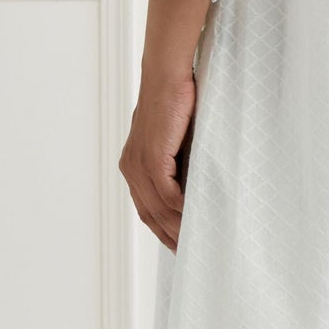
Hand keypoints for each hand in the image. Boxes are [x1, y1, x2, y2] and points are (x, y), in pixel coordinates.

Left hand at [120, 72, 194, 249]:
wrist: (167, 75)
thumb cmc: (176, 102)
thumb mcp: (174, 139)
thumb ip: (177, 163)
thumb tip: (194, 185)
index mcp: (133, 166)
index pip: (145, 209)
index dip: (161, 230)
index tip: (179, 245)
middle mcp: (131, 168)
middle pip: (149, 215)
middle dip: (169, 236)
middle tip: (190, 253)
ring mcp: (139, 163)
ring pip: (157, 208)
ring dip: (178, 226)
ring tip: (198, 239)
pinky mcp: (152, 156)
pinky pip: (166, 192)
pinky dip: (180, 208)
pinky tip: (194, 215)